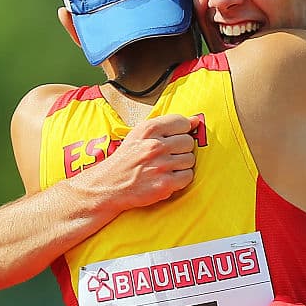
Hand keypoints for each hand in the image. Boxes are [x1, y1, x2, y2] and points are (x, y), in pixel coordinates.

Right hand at [81, 114, 199, 209]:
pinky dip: (180, 179)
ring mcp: (160, 165)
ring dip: (181, 165)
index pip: (182, 122)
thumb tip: (196, 120)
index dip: (180, 131)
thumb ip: (168, 125)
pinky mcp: (164, 184)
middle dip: (181, 149)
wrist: (109, 185)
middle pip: (188, 141)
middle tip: (166, 156)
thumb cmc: (127, 159)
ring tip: (165, 168)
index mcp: (148, 129)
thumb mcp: (141, 134)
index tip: (172, 139)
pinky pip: (188, 176)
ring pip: (190, 159)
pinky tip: (167, 178)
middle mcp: (154, 145)